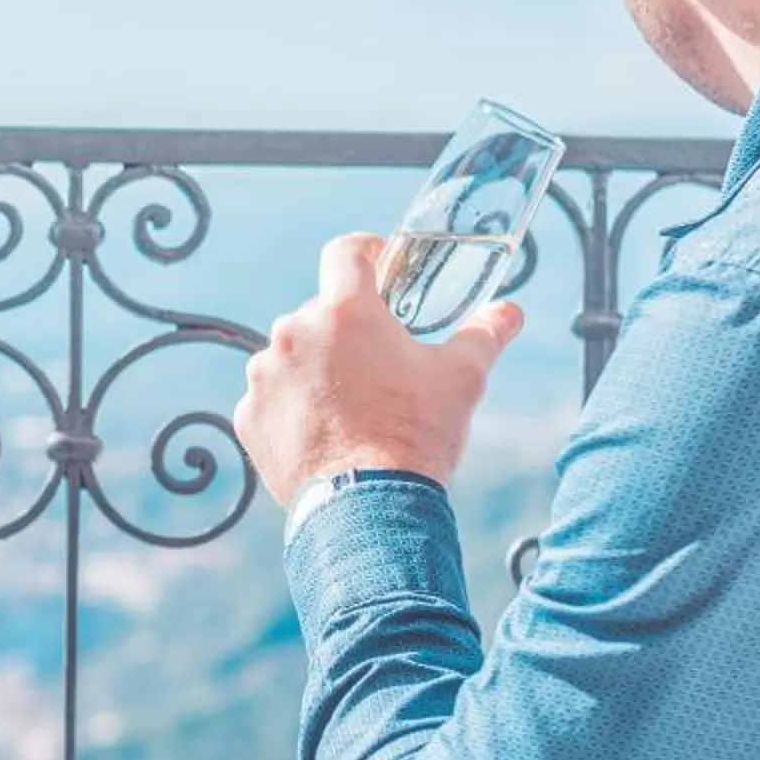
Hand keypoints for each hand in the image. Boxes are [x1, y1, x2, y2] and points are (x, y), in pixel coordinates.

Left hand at [230, 233, 522, 506]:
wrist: (368, 508)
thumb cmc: (416, 435)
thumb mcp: (462, 378)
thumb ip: (485, 334)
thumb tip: (510, 311)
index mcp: (345, 311)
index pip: (345, 252)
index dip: (366, 253)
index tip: (381, 268)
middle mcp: (293, 332)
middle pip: (320, 312)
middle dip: (348, 330)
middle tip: (379, 362)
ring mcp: (264, 375)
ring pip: (292, 355)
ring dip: (317, 368)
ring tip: (352, 406)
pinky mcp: (249, 416)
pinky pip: (272, 397)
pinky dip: (293, 407)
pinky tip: (325, 432)